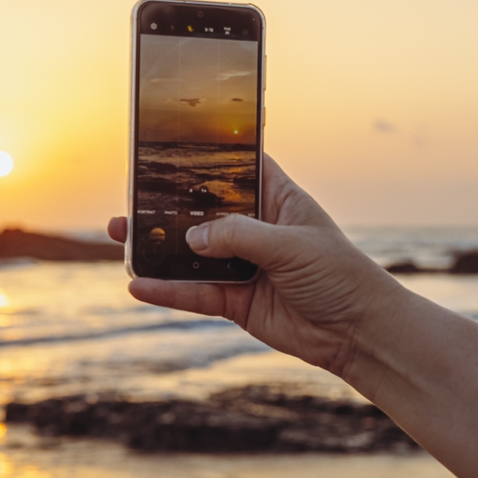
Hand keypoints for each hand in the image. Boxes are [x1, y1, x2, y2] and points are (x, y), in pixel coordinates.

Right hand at [107, 155, 399, 378]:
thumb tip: (191, 237)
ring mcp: (244, 266)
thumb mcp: (290, 245)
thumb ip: (239, 236)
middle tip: (131, 199)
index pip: (239, 168)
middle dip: (168, 206)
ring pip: (192, 254)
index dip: (209, 156)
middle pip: (204, 211)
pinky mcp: (236, 301)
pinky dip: (168, 291)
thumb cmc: (339, 275)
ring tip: (119, 237)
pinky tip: (139, 285)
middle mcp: (257, 229)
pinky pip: (196, 293)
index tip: (170, 144)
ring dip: (158, 247)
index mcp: (278, 200)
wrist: (357, 333)